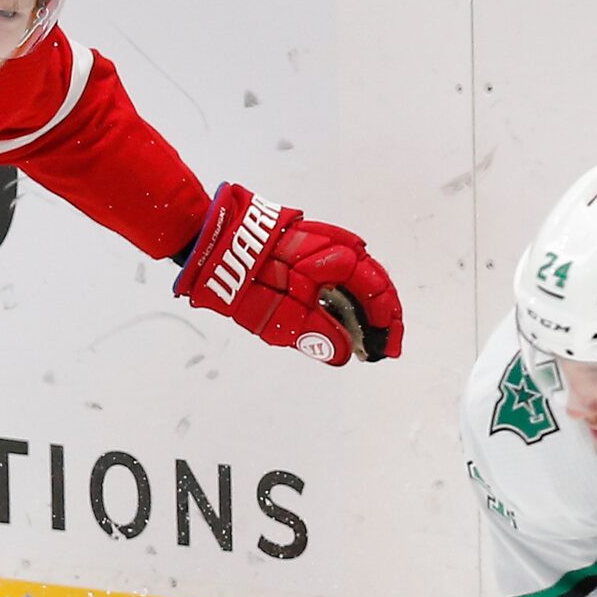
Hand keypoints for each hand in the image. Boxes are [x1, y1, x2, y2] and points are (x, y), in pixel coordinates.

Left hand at [176, 182, 402, 365]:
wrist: (209, 243)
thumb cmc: (242, 277)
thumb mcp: (279, 316)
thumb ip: (316, 333)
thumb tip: (344, 353)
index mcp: (337, 259)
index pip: (377, 291)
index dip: (386, 324)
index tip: (386, 350)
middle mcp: (335, 246)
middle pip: (372, 283)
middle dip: (379, 318)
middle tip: (378, 347)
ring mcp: (320, 243)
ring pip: (355, 277)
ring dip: (363, 308)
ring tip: (362, 337)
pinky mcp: (305, 247)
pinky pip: (335, 271)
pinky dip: (344, 294)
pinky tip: (341, 314)